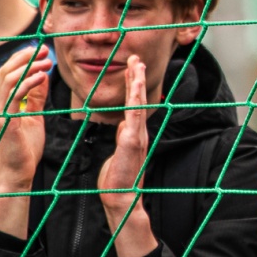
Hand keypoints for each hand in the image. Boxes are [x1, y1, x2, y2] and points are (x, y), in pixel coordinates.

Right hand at [0, 47, 52, 193]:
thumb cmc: (25, 148)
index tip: (40, 51)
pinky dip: (29, 83)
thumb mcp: (34, 117)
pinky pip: (15, 95)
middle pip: (6, 71)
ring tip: (47, 62)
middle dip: (25, 57)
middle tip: (44, 50)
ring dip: (29, 66)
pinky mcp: (4, 121)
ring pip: (8, 79)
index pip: (8, 73)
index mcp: (1, 103)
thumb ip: (36, 98)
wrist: (17, 173)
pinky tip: (42, 76)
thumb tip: (42, 76)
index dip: (22, 59)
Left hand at [98, 55, 156, 256]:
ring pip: (139, 104)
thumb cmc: (116, 178)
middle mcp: (139, 132)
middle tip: (136, 58)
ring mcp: (137, 137)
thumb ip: (122, 137)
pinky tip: (135, 90)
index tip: (133, 68)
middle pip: (139, 99)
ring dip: (138, 84)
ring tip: (137, 66)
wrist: (121, 197)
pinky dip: (135, 102)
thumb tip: (122, 126)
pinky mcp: (132, 144)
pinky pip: (134, 118)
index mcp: (133, 133)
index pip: (134, 104)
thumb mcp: (117, 152)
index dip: (134, 85)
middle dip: (137, 77)